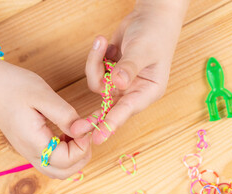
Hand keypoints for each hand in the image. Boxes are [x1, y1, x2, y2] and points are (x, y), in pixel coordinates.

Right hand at [0, 57, 91, 178]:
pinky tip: (66, 133)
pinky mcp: (28, 146)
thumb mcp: (42, 95)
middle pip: (64, 172)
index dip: (83, 147)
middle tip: (85, 133)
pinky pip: (50, 160)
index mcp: (33, 142)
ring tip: (76, 133)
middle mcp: (30, 153)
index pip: (66, 161)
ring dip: (74, 157)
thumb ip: (65, 115)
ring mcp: (28, 152)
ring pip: (57, 170)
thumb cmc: (13, 86)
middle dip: (81, 156)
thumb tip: (84, 130)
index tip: (86, 127)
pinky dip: (64, 153)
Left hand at [71, 0, 188, 143]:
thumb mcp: (143, 50)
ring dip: (95, 64)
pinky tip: (105, 42)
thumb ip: (129, 67)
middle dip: (93, 117)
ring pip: (97, 85)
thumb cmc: (155, 33)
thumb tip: (117, 84)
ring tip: (103, 42)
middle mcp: (134, 91)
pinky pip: (95, 71)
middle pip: (109, 109)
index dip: (111, 125)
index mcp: (148, 91)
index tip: (97, 138)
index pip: (126, 110)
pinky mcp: (110, 74)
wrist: (150, 16)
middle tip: (76, 129)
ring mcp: (121, 84)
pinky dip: (96, 57)